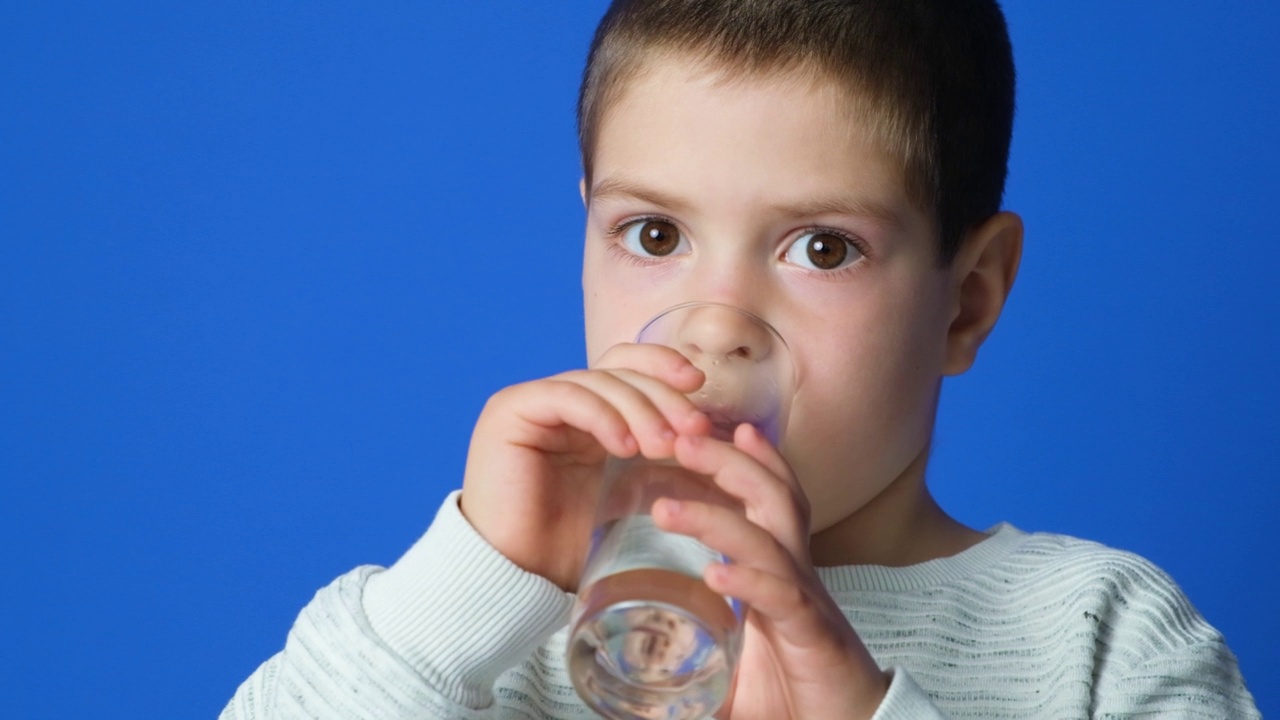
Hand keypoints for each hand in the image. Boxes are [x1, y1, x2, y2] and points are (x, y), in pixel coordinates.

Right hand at [459, 343, 709, 590]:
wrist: (518, 580)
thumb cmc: (573, 548)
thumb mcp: (635, 497)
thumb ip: (667, 466)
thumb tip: (731, 451)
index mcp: (588, 413)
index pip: (630, 366)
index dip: (665, 367)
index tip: (701, 389)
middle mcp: (560, 400)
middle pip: (620, 369)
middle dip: (664, 396)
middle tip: (694, 432)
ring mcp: (534, 402)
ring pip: (600, 381)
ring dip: (640, 410)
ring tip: (663, 448)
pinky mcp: (511, 411)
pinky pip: (567, 396)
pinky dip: (602, 416)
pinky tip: (624, 447)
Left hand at [652, 425, 888, 719]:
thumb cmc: (793, 697)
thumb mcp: (731, 665)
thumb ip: (687, 657)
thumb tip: (630, 671)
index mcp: (778, 572)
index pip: (768, 499)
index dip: (744, 459)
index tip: (704, 427)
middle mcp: (795, 576)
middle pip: (771, 497)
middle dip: (728, 462)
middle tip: (681, 437)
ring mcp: (806, 602)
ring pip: (770, 539)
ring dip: (718, 518)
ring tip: (666, 510)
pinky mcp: (813, 636)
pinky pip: (783, 597)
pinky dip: (749, 581)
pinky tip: (716, 575)